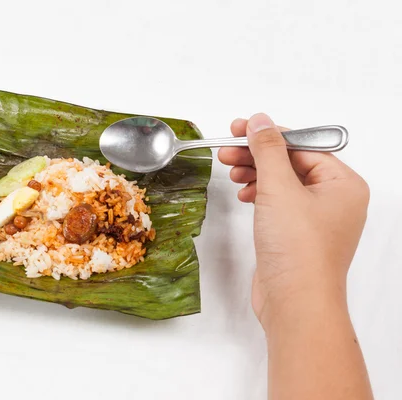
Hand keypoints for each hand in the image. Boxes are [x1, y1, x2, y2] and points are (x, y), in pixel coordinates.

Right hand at [218, 113, 368, 328]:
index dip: (269, 135)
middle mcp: (335, 200)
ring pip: (283, 183)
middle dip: (257, 155)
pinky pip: (279, 203)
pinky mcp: (298, 235)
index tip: (240, 129)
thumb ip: (268, 150)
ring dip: (256, 173)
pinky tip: (245, 194)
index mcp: (343, 184)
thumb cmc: (298, 251)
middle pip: (291, 163)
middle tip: (227, 149)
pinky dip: (260, 195)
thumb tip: (260, 121)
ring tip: (231, 171)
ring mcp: (317, 219)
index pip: (302, 146)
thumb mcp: (279, 189)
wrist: (295, 302)